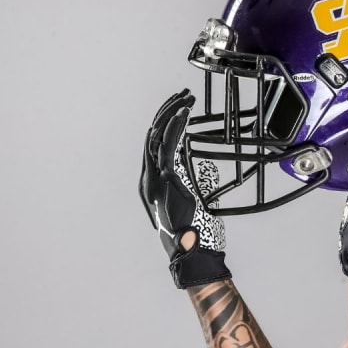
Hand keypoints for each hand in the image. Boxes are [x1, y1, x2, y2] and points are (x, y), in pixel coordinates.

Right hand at [139, 89, 230, 287]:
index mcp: (153, 181)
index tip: (181, 106)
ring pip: (156, 136)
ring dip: (171, 113)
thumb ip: (190, 181)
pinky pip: (167, 147)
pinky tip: (183, 113)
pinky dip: (174, 127)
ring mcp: (154, 178)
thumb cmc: (194, 232)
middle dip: (166, 111)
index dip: (166, 122)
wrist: (190, 252)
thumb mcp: (192, 199)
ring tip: (185, 98)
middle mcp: (148, 177)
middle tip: (183, 95)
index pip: (155, 143)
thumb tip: (199, 167)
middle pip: (152, 134)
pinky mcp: (165, 180)